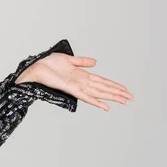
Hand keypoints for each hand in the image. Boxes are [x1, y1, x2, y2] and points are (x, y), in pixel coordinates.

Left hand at [17, 53, 133, 111]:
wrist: (36, 67)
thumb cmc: (48, 64)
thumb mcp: (69, 59)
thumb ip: (82, 61)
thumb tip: (96, 62)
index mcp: (82, 75)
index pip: (102, 81)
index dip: (113, 85)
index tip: (125, 89)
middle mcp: (81, 82)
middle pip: (103, 88)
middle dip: (117, 93)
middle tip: (131, 98)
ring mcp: (77, 87)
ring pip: (99, 93)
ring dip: (112, 97)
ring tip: (124, 101)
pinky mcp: (71, 89)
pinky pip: (86, 97)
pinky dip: (97, 102)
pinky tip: (106, 107)